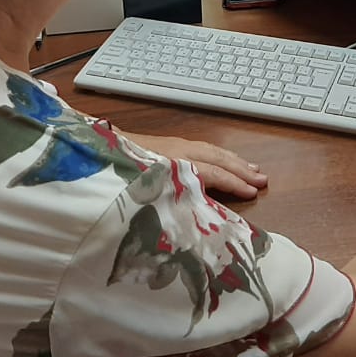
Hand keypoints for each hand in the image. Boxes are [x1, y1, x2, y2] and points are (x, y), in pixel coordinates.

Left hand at [123, 133, 268, 198]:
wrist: (91, 147)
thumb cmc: (113, 173)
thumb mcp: (140, 191)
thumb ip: (166, 200)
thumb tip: (192, 212)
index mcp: (172, 162)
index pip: (210, 171)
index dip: (232, 182)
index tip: (253, 192)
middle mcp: (176, 150)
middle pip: (216, 157)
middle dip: (241, 169)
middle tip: (263, 180)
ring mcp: (172, 145)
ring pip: (210, 149)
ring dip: (233, 160)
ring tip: (252, 169)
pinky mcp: (166, 144)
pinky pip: (201, 148)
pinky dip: (218, 155)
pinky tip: (222, 160)